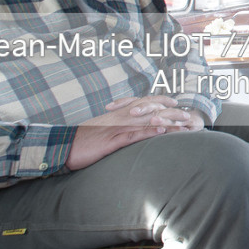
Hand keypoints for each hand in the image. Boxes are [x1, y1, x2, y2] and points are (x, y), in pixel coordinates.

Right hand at [65, 96, 202, 170]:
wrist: (61, 146)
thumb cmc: (79, 142)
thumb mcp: (99, 134)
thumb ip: (114, 130)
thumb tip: (126, 132)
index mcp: (116, 116)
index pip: (142, 105)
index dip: (159, 103)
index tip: (175, 104)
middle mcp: (119, 118)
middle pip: (149, 110)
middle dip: (169, 112)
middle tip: (187, 114)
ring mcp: (116, 129)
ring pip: (145, 121)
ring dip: (166, 121)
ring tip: (183, 123)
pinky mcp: (111, 141)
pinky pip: (132, 134)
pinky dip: (148, 131)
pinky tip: (161, 130)